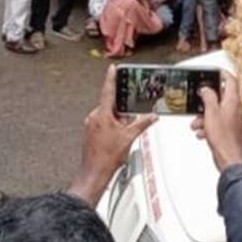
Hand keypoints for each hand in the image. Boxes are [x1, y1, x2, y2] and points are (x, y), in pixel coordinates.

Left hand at [69, 66, 157, 206]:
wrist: (94, 173)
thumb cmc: (107, 158)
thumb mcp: (129, 137)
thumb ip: (142, 123)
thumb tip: (152, 116)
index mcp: (102, 115)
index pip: (108, 91)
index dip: (111, 78)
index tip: (113, 68)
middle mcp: (93, 118)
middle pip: (110, 106)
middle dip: (121, 111)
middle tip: (128, 121)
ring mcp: (90, 125)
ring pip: (107, 116)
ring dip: (117, 121)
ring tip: (122, 135)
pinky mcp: (89, 133)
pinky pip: (102, 124)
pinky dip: (111, 127)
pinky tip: (116, 139)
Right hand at [190, 73, 241, 171]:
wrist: (229, 159)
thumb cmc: (223, 138)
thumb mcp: (211, 113)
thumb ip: (209, 97)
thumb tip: (206, 89)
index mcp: (234, 101)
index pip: (231, 80)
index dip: (222, 74)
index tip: (214, 72)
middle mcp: (236, 109)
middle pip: (221, 96)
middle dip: (207, 100)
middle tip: (199, 101)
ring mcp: (233, 120)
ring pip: (217, 111)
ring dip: (204, 115)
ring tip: (197, 123)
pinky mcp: (229, 130)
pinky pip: (217, 123)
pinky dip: (208, 126)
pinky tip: (202, 133)